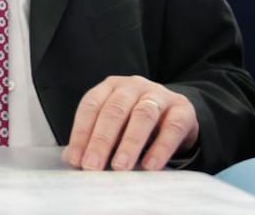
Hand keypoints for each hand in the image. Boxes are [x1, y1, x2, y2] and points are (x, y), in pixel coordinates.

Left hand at [63, 75, 198, 171]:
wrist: (177, 113)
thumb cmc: (136, 122)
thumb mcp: (115, 125)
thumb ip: (95, 137)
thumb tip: (72, 159)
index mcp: (111, 87)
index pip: (91, 106)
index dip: (81, 132)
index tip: (76, 159)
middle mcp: (133, 86)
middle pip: (115, 110)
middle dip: (101, 140)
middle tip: (93, 166)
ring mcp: (159, 95)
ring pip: (143, 115)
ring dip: (129, 143)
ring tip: (120, 167)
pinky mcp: (182, 109)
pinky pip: (172, 128)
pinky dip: (160, 148)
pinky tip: (150, 166)